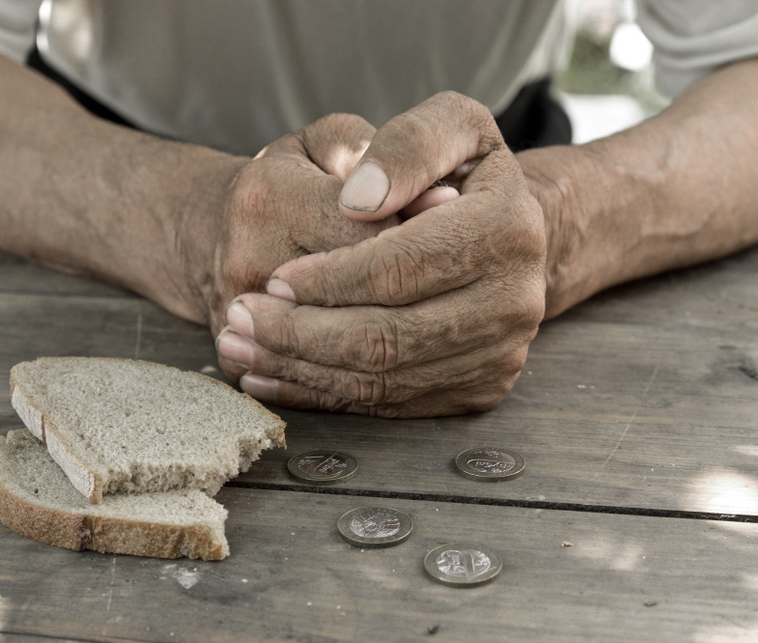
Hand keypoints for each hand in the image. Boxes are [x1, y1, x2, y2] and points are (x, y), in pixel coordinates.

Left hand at [215, 92, 547, 416]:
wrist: (503, 235)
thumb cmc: (460, 173)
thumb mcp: (449, 125)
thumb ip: (408, 143)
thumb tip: (358, 199)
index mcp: (509, 227)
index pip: (399, 265)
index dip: (330, 276)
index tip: (276, 276)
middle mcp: (516, 299)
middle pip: (389, 334)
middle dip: (303, 332)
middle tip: (241, 319)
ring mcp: (500, 353)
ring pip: (384, 377)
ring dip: (303, 369)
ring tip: (243, 350)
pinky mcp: (479, 389)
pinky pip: (393, 404)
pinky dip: (326, 395)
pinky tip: (276, 377)